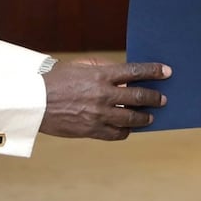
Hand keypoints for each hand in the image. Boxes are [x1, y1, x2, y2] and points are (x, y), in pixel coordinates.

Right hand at [41, 61, 170, 140]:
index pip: (134, 71)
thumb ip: (101, 68)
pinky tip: (128, 128)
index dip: (153, 71)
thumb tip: (121, 72)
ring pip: (131, 119)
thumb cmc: (55, 80)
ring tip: (150, 117)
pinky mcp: (91, 131)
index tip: (166, 71)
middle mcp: (103, 95)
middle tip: (162, 99)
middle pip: (138, 96)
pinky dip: (125, 131)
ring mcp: (98, 115)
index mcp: (100, 75)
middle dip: (154, 97)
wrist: (33, 102)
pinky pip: (116, 134)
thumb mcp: (79, 66)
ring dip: (144, 117)